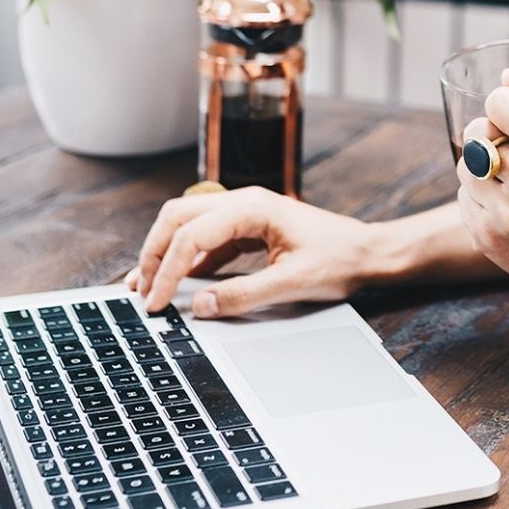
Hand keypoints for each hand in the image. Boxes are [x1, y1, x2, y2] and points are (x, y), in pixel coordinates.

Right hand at [125, 186, 372, 317]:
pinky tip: (178, 285)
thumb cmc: (339, 261)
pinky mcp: (249, 227)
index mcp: (253, 208)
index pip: (192, 234)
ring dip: (167, 253)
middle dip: (154, 252)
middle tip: (139, 289)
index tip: (154, 302)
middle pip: (179, 217)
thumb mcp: (293, 284)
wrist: (368, 253)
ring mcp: (246, 212)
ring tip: (146, 287)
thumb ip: (244, 295)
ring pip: (189, 225)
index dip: (167, 270)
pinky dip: (189, 260)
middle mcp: (245, 202)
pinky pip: (208, 239)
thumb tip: (199, 306)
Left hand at [455, 68, 508, 295]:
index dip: (507, 105)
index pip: (501, 103)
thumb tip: (508, 76)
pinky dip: (480, 194)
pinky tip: (506, 204)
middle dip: (492, 133)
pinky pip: (463, 195)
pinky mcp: (485, 237)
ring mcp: (505, 215)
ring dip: (482, 164)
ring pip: (466, 163)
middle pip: (478, 130)